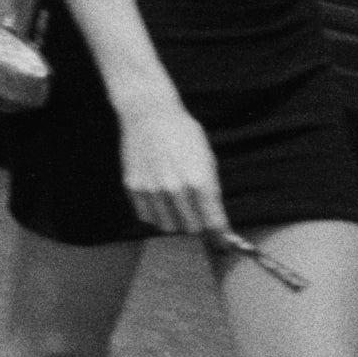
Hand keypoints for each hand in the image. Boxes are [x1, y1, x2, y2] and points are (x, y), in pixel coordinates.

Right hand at [114, 95, 228, 244]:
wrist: (148, 114)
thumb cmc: (182, 133)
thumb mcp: (207, 158)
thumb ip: (211, 189)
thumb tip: (213, 216)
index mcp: (199, 181)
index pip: (213, 222)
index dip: (221, 235)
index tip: (224, 242)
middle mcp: (175, 190)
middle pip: (191, 228)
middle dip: (198, 225)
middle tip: (197, 215)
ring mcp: (152, 190)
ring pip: (168, 227)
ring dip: (175, 221)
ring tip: (176, 205)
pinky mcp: (133, 187)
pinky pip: (147, 216)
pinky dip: (155, 214)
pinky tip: (159, 199)